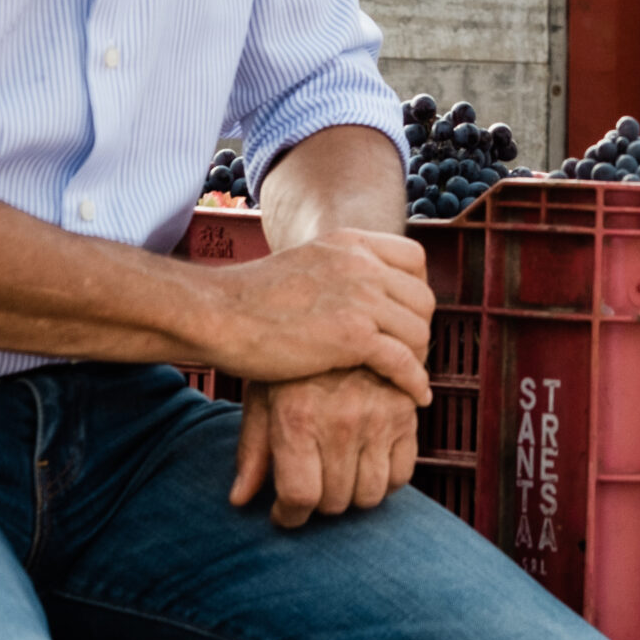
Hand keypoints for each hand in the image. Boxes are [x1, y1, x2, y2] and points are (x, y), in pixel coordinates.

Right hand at [201, 229, 434, 404]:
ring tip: (409, 379)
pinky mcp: (352, 336)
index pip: (414, 258)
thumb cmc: (250, 300)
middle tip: (410, 355)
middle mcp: (361, 264)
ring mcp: (359, 297)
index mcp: (350, 242)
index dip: (416, 291)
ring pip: (418, 331)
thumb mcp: (305, 265)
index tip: (406, 318)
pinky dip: (414, 382)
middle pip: (422, 298)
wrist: (217, 314)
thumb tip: (357, 291)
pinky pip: (404, 361)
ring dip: (418, 358)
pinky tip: (415, 397)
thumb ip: (336, 271)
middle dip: (420, 329)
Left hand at [230, 368, 419, 526]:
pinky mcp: (406, 412)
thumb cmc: (291, 361)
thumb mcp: (262, 397)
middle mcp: (341, 420)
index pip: (300, 497)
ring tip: (337, 477)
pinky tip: (366, 463)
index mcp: (298, 418)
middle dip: (317, 504)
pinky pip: (402, 474)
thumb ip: (252, 450)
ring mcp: (379, 416)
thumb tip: (239, 501)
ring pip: (370, 494)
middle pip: (334, 501)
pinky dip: (385, 479)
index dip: (289, 516)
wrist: (339, 311)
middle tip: (311, 488)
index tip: (285, 513)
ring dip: (351, 495)